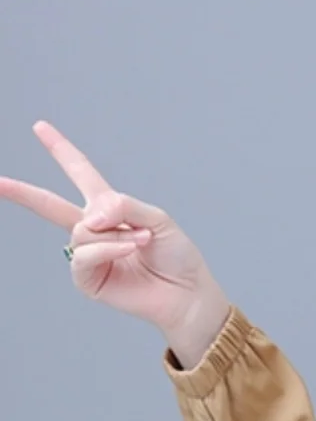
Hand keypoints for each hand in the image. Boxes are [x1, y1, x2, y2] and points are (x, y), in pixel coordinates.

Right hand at [0, 119, 223, 335]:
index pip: (80, 173)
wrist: (186, 293)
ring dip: (114, 234)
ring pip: (82, 231)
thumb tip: (87, 218)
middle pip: (51, 204)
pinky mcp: (88, 279)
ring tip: (141, 241)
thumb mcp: (157, 218)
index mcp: (110, 208)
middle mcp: (95, 229)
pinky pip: (85, 254)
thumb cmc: (177, 256)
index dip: (61, 150)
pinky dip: (108, 249)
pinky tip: (128, 251)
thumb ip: (121, 206)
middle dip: (23, 193)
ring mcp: (89, 255)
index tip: (40, 128)